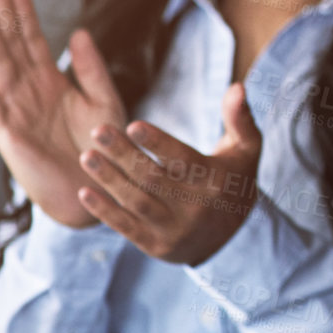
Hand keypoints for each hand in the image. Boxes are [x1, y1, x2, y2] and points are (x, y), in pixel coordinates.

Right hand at [0, 0, 127, 227]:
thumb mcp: (104, 100)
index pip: (35, 41)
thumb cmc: (103, 147)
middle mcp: (30, 91)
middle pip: (12, 45)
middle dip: (2, 15)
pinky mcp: (9, 132)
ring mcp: (16, 109)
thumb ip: (91, 68)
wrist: (96, 188)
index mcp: (52, 82)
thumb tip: (78, 31)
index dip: (24, 14)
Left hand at [76, 82, 263, 264]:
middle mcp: (196, 207)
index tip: (132, 125)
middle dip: (123, 154)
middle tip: (98, 131)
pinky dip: (104, 211)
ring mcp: (175, 230)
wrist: (233, 236)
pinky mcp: (157, 247)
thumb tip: (236, 86)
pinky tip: (85, 191)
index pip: (184, 160)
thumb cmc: (235, 179)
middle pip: (154, 178)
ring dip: (109, 179)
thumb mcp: (246, 148)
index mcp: (216, 180)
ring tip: (87, 156)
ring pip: (137, 201)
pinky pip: (127, 228)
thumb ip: (239, 117)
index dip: (158, 143)